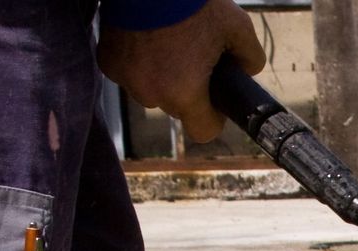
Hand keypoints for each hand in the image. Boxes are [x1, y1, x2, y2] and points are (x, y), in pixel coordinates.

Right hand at [98, 0, 267, 145]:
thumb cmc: (193, 2)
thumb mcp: (237, 27)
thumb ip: (250, 58)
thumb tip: (248, 70)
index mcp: (185, 93)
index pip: (203, 131)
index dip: (213, 118)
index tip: (215, 101)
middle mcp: (151, 93)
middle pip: (176, 109)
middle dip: (187, 91)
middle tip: (193, 59)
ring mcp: (126, 78)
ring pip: (151, 91)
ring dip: (160, 78)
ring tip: (170, 44)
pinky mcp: (108, 62)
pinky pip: (129, 74)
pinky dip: (138, 62)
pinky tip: (147, 38)